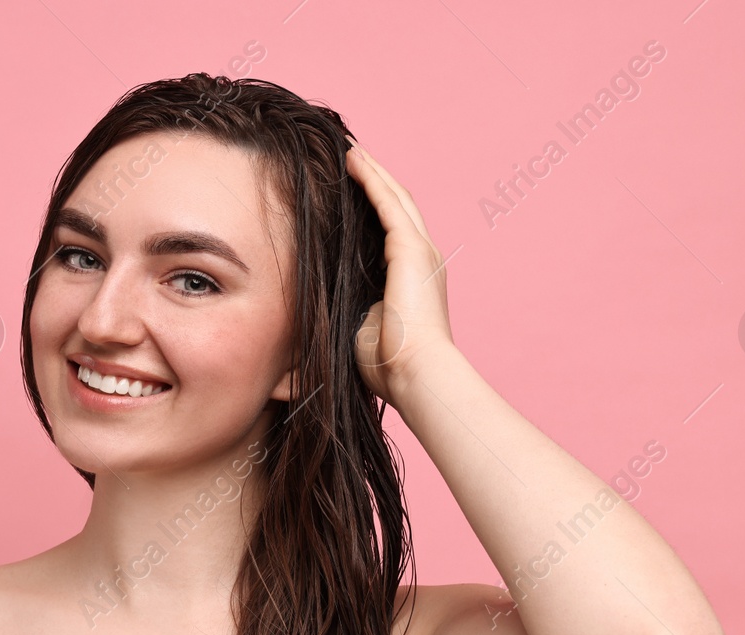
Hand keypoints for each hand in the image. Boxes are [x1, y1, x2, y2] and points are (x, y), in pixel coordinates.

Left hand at [344, 137, 455, 404]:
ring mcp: (419, 250)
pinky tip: (352, 160)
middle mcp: (422, 259)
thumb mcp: (362, 330)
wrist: (416, 373)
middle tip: (350, 157)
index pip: (391, 232)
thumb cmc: (389, 367)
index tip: (350, 191)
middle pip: (397, 205)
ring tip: (349, 150)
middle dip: (375, 179)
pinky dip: (370, 178)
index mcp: (412, 278)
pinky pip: (387, 202)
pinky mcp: (410, 248)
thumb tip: (322, 309)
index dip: (373, 207)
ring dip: (372, 171)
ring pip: (394, 196)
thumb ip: (351, 309)